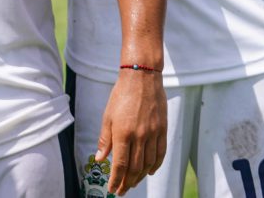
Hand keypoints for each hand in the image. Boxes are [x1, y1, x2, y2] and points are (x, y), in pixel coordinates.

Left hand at [96, 69, 166, 194]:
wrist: (141, 78)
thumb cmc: (121, 95)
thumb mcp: (108, 116)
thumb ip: (105, 139)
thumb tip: (100, 158)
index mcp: (123, 133)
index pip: (120, 164)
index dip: (116, 180)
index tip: (113, 189)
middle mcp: (139, 136)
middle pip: (135, 168)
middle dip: (127, 182)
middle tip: (122, 190)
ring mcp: (153, 134)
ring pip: (148, 164)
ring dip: (140, 177)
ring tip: (133, 183)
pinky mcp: (163, 130)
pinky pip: (160, 153)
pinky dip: (155, 165)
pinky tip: (149, 171)